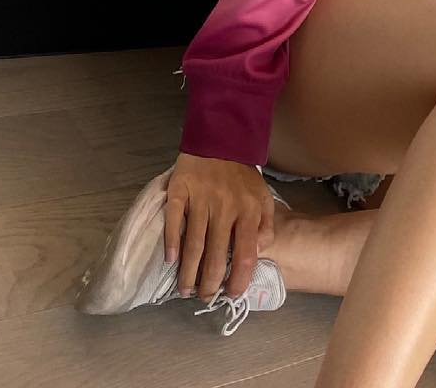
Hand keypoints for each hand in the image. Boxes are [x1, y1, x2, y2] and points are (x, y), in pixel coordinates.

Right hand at [164, 152, 276, 300]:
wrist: (221, 138)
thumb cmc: (242, 176)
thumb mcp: (263, 196)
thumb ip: (265, 224)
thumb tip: (259, 252)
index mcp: (249, 210)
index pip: (245, 254)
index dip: (239, 280)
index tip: (232, 295)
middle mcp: (226, 207)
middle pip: (216, 254)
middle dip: (209, 283)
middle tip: (204, 298)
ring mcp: (201, 199)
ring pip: (194, 243)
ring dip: (188, 271)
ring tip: (185, 290)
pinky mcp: (180, 191)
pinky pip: (173, 220)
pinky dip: (171, 241)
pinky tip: (169, 260)